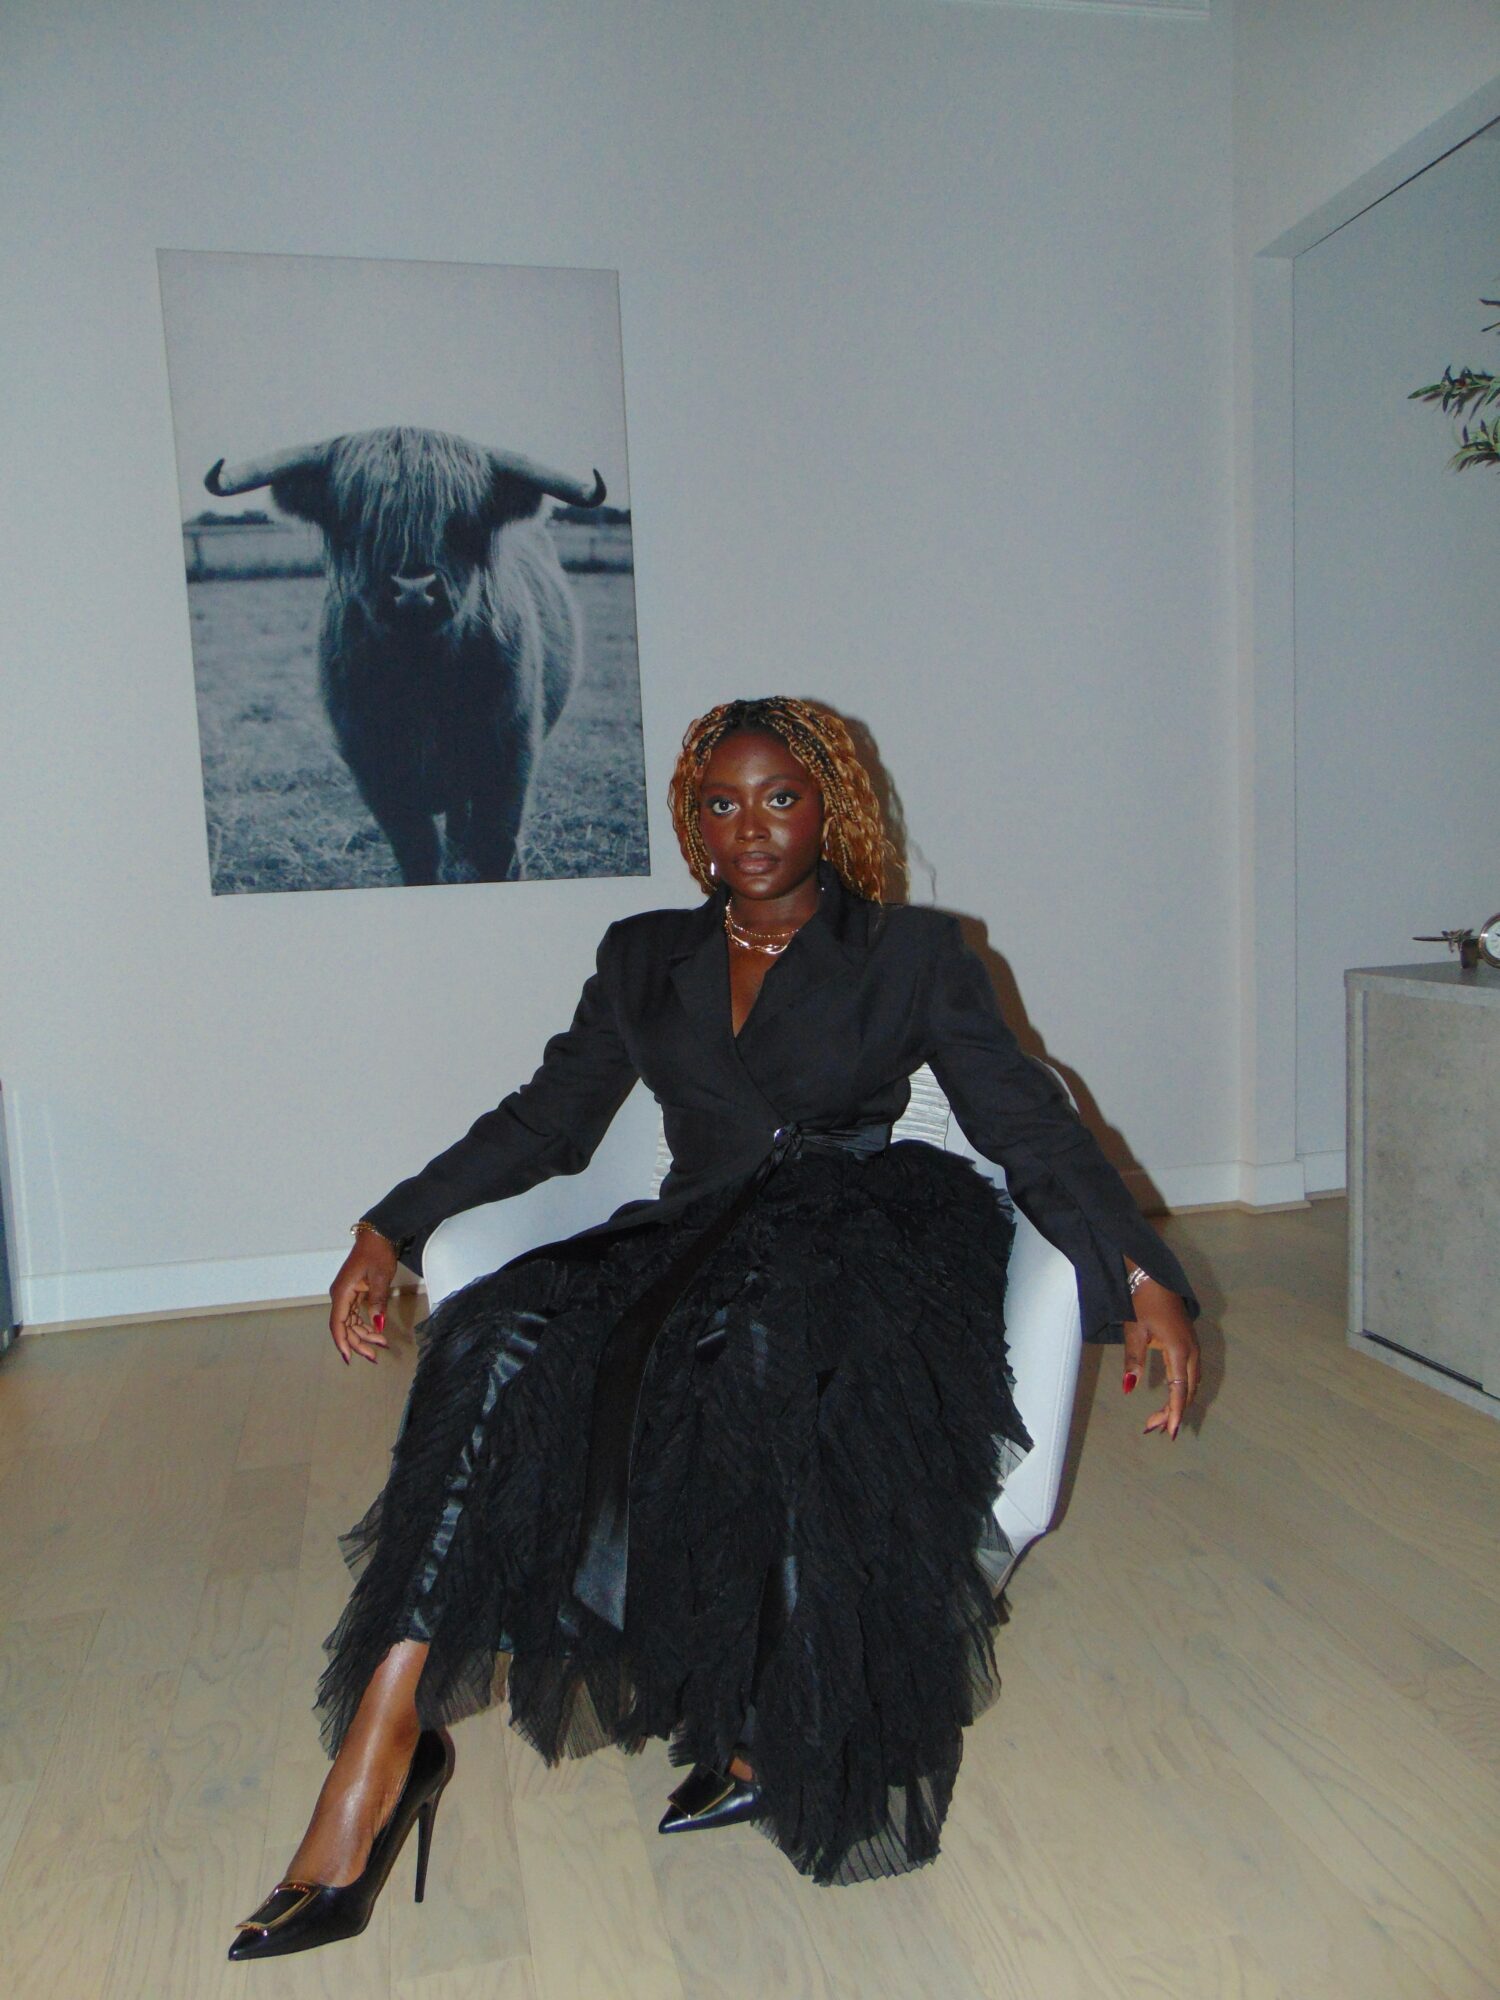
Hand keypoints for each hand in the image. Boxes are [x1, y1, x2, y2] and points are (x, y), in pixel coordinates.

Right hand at [329, 1230, 398, 1364]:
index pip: (338, 1323)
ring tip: (381, 1344)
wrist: (377, 1235)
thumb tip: (378, 1325)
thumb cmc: (377, 1253)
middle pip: (345, 1326)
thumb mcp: (380, 1278)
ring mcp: (346, 1295)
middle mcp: (340, 1296)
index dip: (342, 1342)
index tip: (349, 1358)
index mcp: (342, 1293)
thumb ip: (377, 1302)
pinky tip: (376, 1332)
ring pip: (351, 1322)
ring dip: (364, 1335)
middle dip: (358, 1342)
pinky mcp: (354, 1293)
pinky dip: (365, 1324)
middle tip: (375, 1356)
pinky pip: (355, 1314)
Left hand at [1121, 1271, 1199, 1439]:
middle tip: (1153, 1428)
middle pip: (1188, 1390)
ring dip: (1179, 1401)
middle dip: (1173, 1411)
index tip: (1172, 1432)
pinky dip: (1182, 1389)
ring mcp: (1194, 1347)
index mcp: (1180, 1350)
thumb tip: (1128, 1387)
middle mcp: (1192, 1352)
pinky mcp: (1190, 1344)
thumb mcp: (1134, 1331)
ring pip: (1191, 1383)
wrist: (1154, 1276)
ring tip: (1160, 1418)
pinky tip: (1172, 1396)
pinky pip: (1191, 1374)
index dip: (1175, 1412)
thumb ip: (1133, 1360)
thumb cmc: (1142, 1302)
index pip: (1179, 1390)